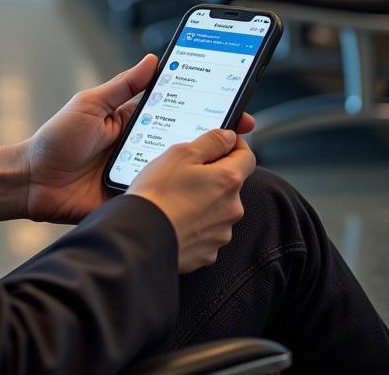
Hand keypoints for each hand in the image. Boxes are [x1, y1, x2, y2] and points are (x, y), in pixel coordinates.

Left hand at [21, 55, 254, 224]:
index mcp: (135, 123)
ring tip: (231, 167)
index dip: (207, 112)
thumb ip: (123, 85)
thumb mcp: (91, 104)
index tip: (236, 108)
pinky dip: (180, 200)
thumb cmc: (56, 138)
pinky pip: (161, 201)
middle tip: (244, 138)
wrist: (32, 180)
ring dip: (202, 173)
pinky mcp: (134, 202)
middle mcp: (143, 149)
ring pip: (179, 176)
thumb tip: (153, 59)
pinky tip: (201, 198)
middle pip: (186, 146)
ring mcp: (140, 177)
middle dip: (216, 142)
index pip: (179, 114)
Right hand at [129, 128, 255, 272]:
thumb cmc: (158, 193)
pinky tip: (176, 218)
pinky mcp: (209, 253)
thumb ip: (211, 141)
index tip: (221, 142)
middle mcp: (232, 208)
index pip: (246, 156)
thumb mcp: (181, 153)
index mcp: (228, 180)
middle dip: (213, 176)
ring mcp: (221, 233)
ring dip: (204, 201)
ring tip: (175, 198)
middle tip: (185, 173)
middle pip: (230, 184)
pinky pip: (207, 231)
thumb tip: (229, 136)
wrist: (142, 237)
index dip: (234, 145)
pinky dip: (196, 224)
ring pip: (218, 208)